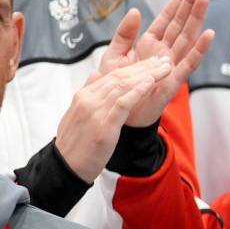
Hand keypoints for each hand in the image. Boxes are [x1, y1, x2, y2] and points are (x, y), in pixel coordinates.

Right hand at [55, 56, 171, 181]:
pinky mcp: (104, 125)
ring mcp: (95, 111)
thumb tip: (96, 74)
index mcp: (83, 96)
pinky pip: (123, 102)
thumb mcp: (77, 115)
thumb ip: (88, 94)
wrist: (65, 168)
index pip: (112, 75)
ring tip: (164, 68)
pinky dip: (137, 90)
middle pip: (120, 76)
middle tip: (163, 60)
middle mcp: (88, 99)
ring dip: (146, 75)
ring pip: (123, 85)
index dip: (134, 67)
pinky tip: (150, 83)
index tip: (152, 62)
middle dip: (144, 67)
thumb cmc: (74, 145)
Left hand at [98, 0, 214, 126]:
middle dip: (190, 4)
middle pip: (181, 23)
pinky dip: (199, 50)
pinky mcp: (173, 82)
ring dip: (197, 19)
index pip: (168, 18)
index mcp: (150, 43)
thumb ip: (124, 34)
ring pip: (187, 38)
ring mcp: (171, 66)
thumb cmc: (117, 87)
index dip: (178, 1)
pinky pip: (188, 64)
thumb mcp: (114, 55)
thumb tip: (135, 10)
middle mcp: (164, 52)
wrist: (117, 115)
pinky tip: (208, 35)